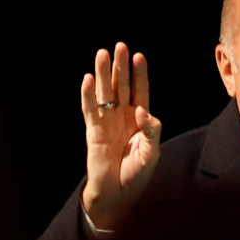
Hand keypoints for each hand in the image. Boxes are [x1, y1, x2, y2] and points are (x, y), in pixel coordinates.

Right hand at [80, 42, 161, 229]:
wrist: (118, 194)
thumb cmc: (137, 174)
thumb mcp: (152, 152)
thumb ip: (151, 129)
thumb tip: (141, 109)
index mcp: (140, 120)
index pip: (140, 91)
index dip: (140, 74)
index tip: (139, 56)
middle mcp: (122, 117)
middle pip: (121, 86)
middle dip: (121, 66)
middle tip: (120, 46)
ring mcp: (107, 122)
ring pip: (104, 92)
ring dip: (103, 73)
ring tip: (102, 53)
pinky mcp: (93, 130)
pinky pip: (90, 109)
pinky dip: (88, 94)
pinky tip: (87, 79)